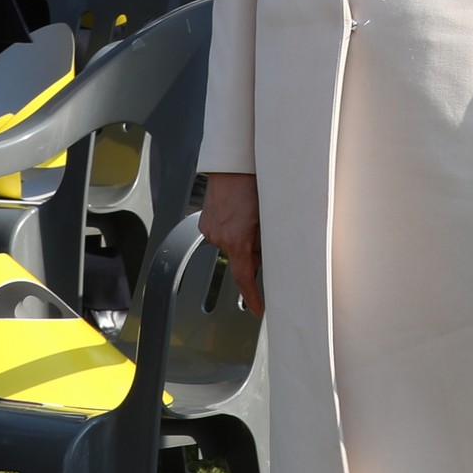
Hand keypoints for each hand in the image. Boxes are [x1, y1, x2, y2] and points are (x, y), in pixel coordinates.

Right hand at [202, 170, 263, 314]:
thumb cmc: (252, 184)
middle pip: (241, 258)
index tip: (258, 308)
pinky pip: (222, 233)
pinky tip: (238, 211)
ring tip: (250, 213)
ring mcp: (209, 229)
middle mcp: (219, 237)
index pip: (245, 277)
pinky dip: (232, 228)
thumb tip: (268, 256)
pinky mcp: (204, 221)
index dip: (252, 296)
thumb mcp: (267, 215)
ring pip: (232, 244)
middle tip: (263, 230)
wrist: (231, 164)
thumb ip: (266, 241)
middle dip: (253, 251)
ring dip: (242, 237)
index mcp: (236, 239)